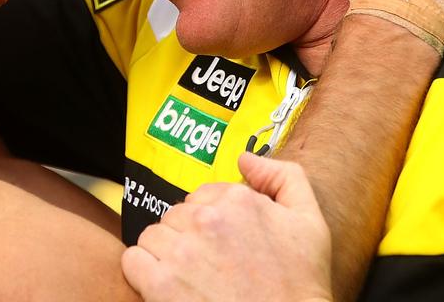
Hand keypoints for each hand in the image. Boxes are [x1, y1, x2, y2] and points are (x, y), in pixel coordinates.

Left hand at [121, 153, 332, 301]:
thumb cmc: (300, 285)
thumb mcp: (310, 223)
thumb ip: (284, 177)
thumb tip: (245, 158)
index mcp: (238, 201)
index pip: (203, 196)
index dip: (213, 220)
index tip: (225, 244)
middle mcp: (207, 220)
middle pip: (177, 215)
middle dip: (189, 236)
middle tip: (210, 264)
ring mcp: (181, 253)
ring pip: (154, 235)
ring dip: (166, 252)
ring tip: (190, 275)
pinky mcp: (161, 285)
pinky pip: (133, 261)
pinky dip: (143, 272)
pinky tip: (167, 285)